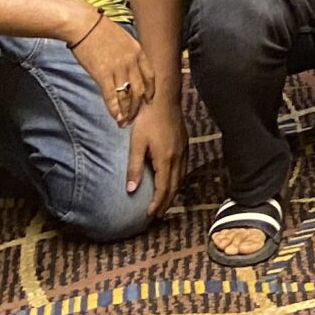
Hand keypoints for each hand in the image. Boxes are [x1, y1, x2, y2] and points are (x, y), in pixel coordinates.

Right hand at [70, 13, 152, 123]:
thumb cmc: (100, 30)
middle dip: (138, 106)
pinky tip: (115, 117)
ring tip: (124, 122)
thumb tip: (127, 67)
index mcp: (138, 51)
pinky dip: (114, 109)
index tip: (148, 100)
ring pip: (127, 96)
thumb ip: (128, 54)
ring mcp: (118, 69)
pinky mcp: (103, 75)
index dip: (150, 90)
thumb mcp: (123, 39)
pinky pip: (111, 96)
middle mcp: (131, 62)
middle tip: (134, 118)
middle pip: (140, 90)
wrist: (83, 25)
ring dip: (126, 111)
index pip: (150, 76)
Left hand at [126, 94, 186, 208]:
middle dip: (167, 202)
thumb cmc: (147, 120)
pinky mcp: (185, 144)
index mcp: (166, 159)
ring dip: (173, 192)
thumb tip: (130, 189)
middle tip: (158, 214)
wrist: (163, 99)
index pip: (164, 188)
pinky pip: (183, 169)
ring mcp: (183, 150)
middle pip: (174, 186)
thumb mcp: (136, 144)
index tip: (150, 215)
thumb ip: (134, 167)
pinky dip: (178, 180)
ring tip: (165, 202)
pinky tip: (172, 181)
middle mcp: (178, 157)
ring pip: (181, 178)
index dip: (157, 203)